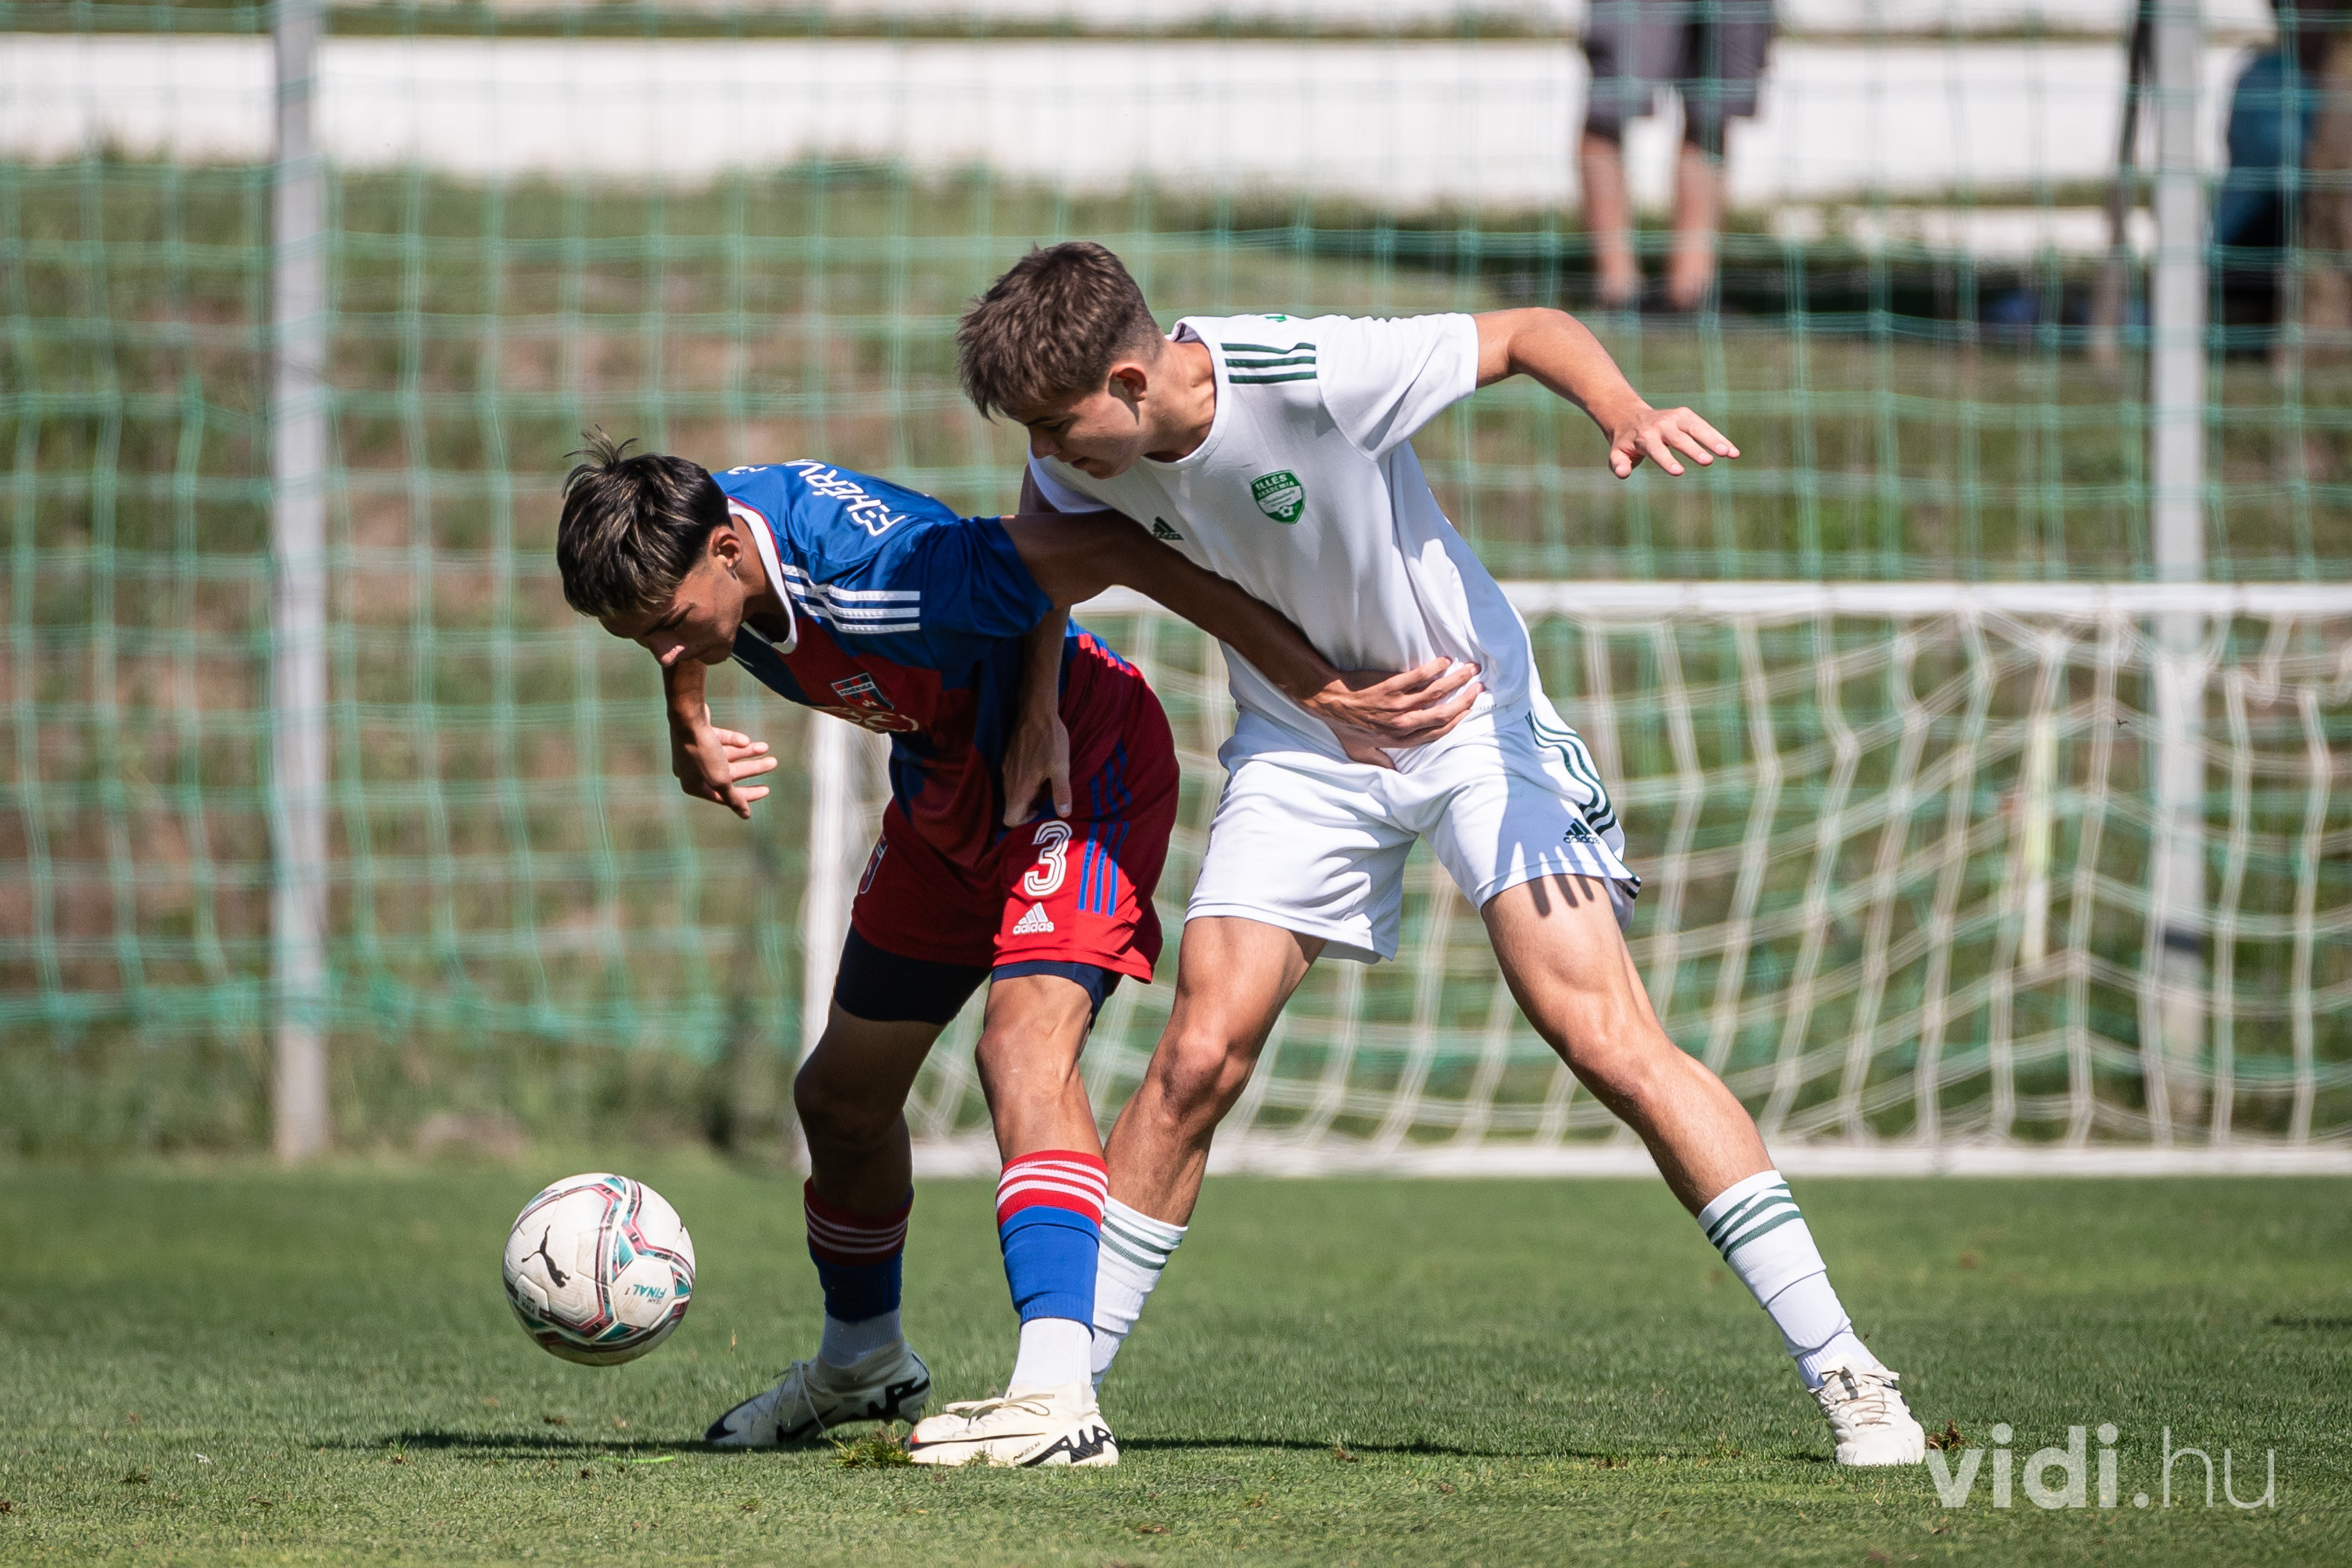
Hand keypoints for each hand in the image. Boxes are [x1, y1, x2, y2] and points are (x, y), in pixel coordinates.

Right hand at [669, 706, 776, 818]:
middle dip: (752, 768)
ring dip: (748, 752)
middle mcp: (692, 771)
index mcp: (694, 786)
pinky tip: (746, 740)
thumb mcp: (720, 779)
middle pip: (729, 774)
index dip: (747, 794)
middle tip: (773, 763)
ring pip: (727, 756)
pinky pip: (721, 740)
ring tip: (766, 747)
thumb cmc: (703, 752)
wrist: (687, 718)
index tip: (767, 790)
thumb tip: (745, 815)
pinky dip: (734, 741)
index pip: (725, 796)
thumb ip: (734, 798)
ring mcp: (695, 752)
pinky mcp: (700, 734)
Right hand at [1002, 711, 1071, 825]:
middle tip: (1047, 799)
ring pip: (1011, 793)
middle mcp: (1008, 781)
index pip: (1010, 819)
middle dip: (1027, 809)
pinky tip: (1037, 771)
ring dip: (1026, 795)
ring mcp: (1005, 769)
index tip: (1040, 811)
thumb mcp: (1061, 766)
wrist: (1035, 711)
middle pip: (1011, 807)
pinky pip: (1011, 779)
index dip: (1024, 821)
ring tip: (1044, 785)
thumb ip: (1061, 792)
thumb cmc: (1050, 739)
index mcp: (1020, 787)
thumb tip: (1064, 814)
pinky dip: (1022, 782)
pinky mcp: (1007, 759)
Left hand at [1300, 658, 1483, 767]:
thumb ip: (1380, 762)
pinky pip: (1419, 676)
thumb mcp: (1359, 751)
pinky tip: (1445, 661)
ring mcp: (1397, 705)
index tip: (1467, 709)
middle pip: (1442, 714)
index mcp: (1399, 740)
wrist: (1327, 701)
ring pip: (1435, 694)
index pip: (1436, 733)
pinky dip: (1434, 668)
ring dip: (1456, 681)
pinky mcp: (1390, 687)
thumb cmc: (1343, 725)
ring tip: (1470, 669)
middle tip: (1478, 687)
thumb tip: (1392, 774)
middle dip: (1464, 701)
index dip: (1455, 721)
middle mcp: (1402, 725)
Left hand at [1607, 404, 1738, 478]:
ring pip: (1697, 429)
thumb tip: (1623, 474)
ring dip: (1714, 441)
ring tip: (1730, 454)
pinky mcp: (1686, 415)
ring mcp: (1675, 418)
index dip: (1666, 460)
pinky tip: (1734, 452)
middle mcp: (1661, 425)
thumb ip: (1619, 464)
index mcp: (1644, 436)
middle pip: (1679, 439)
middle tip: (1707, 462)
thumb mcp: (1617, 454)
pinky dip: (1719, 439)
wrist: (1630, 417)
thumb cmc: (1626, 442)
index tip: (1678, 472)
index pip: (1656, 449)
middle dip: (1693, 449)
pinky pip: (1705, 428)